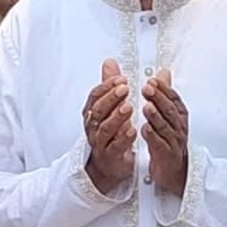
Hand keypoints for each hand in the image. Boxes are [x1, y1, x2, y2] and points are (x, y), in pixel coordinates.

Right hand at [83, 59, 135, 195]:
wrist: (108, 164)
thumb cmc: (109, 133)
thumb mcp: (109, 107)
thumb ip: (110, 86)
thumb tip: (109, 62)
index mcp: (93, 113)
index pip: (95, 96)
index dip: (106, 86)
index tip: (121, 78)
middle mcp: (93, 127)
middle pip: (98, 111)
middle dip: (111, 98)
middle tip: (125, 89)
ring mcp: (100, 142)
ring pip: (105, 129)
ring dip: (117, 117)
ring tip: (129, 107)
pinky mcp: (110, 156)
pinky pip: (115, 147)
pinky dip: (123, 139)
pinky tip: (133, 131)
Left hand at [141, 69, 190, 196]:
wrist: (173, 170)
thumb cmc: (170, 141)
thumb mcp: (169, 115)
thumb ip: (165, 94)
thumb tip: (163, 73)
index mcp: (179, 117)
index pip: (174, 99)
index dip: (164, 89)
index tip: (153, 80)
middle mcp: (178, 128)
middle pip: (170, 110)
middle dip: (159, 98)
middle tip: (147, 88)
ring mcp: (173, 142)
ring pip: (165, 126)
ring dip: (155, 116)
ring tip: (146, 106)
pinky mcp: (166, 155)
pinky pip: (160, 144)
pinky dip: (152, 136)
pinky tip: (144, 129)